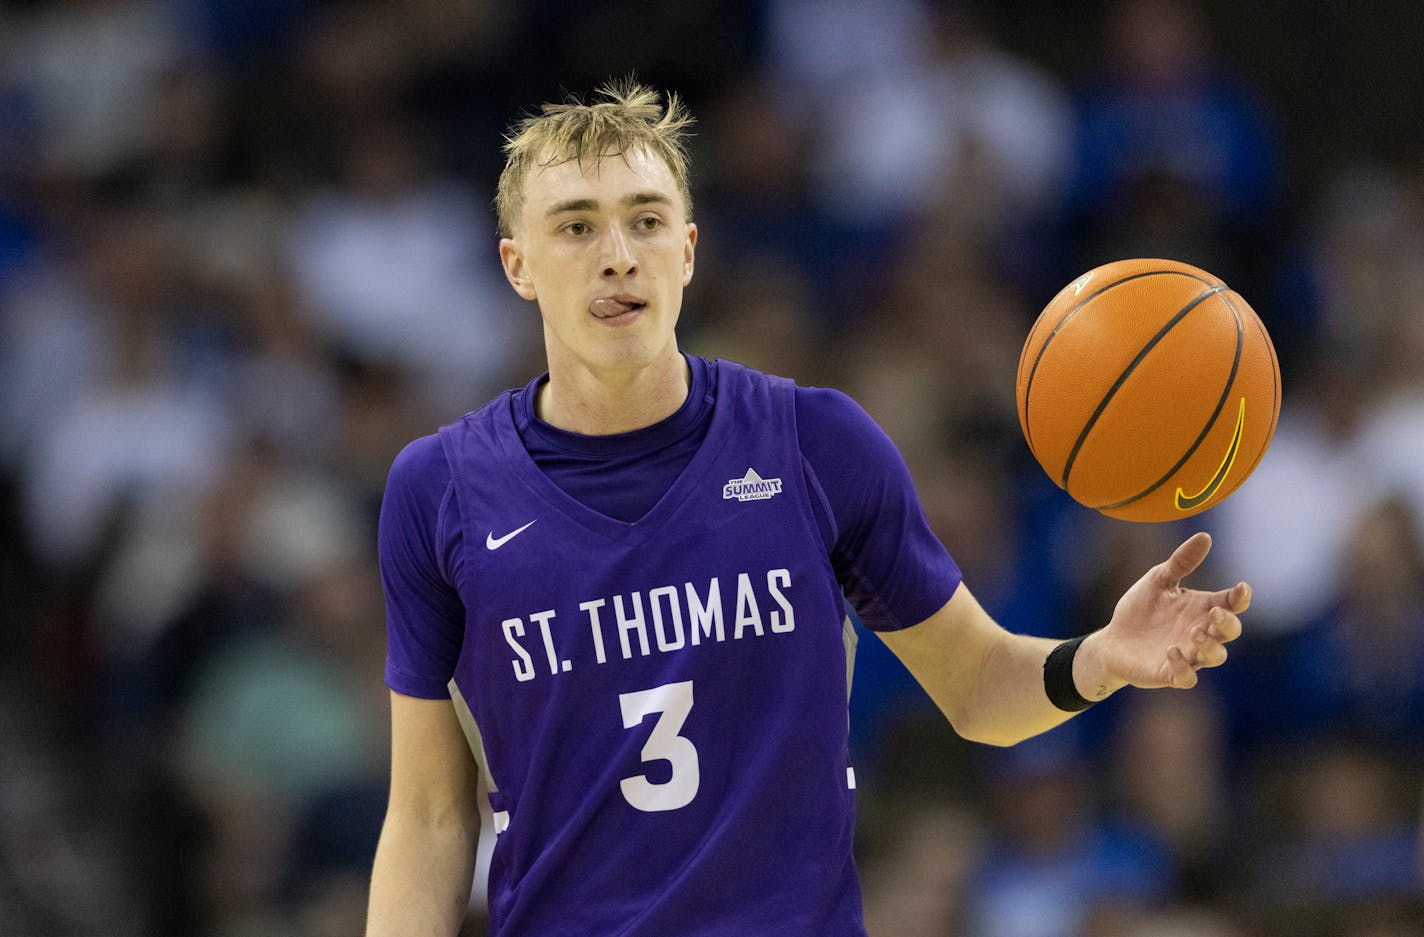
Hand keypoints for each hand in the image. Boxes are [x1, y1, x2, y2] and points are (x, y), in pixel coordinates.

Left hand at [1077, 532, 1248, 697]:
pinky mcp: (1169, 674)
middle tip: (1214, 613)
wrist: (1113, 639)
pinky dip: (1182, 666)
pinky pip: (1186, 677)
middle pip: (1230, 632)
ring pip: (1215, 657)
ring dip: (1209, 646)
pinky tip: (1170, 650)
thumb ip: (1181, 562)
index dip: (1241, 598)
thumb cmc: (1141, 609)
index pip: (1232, 604)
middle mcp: (1201, 633)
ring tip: (1194, 633)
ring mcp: (1189, 655)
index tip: (1242, 588)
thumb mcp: (1158, 580)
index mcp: (1202, 609)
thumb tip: (1205, 536)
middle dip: (1227, 623)